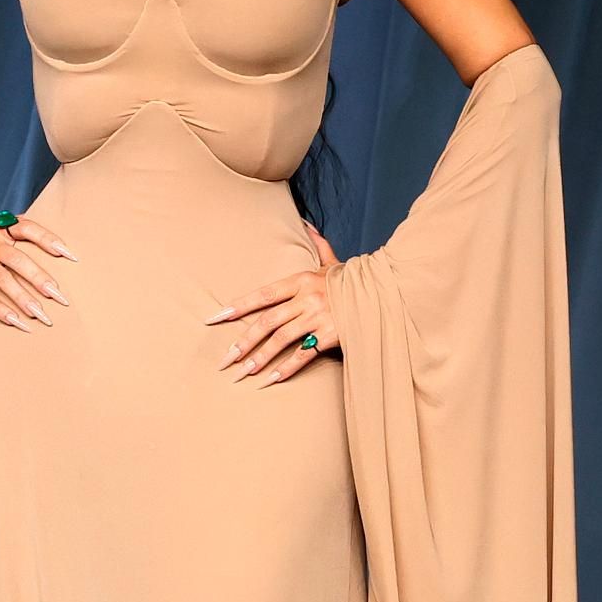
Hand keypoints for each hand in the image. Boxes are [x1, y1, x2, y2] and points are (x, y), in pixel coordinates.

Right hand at [0, 214, 75, 328]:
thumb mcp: (8, 231)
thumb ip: (30, 235)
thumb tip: (67, 250)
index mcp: (4, 228)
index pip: (28, 229)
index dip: (48, 239)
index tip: (70, 256)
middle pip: (17, 259)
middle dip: (39, 278)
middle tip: (58, 295)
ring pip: (2, 279)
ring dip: (23, 298)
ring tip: (41, 314)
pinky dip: (0, 310)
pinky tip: (16, 321)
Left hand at [207, 220, 341, 382]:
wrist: (384, 293)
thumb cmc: (354, 281)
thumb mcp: (333, 262)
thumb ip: (317, 245)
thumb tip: (305, 223)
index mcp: (302, 280)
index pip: (263, 294)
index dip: (239, 306)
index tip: (217, 318)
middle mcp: (307, 298)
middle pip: (267, 321)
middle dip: (243, 341)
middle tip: (225, 360)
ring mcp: (319, 318)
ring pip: (281, 340)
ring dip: (260, 358)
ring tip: (243, 372)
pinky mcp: (330, 336)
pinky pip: (303, 355)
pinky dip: (286, 368)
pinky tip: (271, 379)